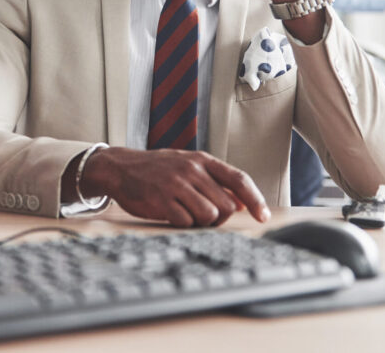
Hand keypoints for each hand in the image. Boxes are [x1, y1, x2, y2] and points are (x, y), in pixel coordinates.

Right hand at [80, 147, 269, 227]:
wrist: (120, 167)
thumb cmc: (157, 169)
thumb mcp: (188, 166)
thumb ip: (215, 181)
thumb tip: (242, 203)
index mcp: (202, 160)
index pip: (239, 179)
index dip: (255, 200)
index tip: (263, 216)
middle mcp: (192, 170)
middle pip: (226, 205)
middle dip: (220, 217)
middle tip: (204, 215)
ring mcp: (176, 184)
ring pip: (209, 216)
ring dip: (201, 222)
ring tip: (186, 214)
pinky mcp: (161, 200)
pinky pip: (186, 222)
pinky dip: (182, 224)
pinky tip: (171, 214)